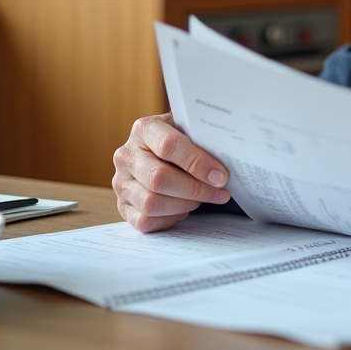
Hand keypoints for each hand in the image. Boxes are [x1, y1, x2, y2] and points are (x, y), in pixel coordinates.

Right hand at [112, 113, 231, 231]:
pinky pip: (146, 221)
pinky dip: (170, 218)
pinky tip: (183, 209)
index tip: (221, 176)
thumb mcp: (189, 131)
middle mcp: (126, 155)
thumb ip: (203, 140)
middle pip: (159, 178)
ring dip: (184, 205)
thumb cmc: (181, 143)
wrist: (158, 154)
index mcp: (144, 129)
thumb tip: (229, 155)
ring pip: (151, 202)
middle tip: (220, 192)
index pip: (169, 145)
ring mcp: (121, 182)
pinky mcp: (123, 206)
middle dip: (196, 189)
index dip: (198, 163)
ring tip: (201, 198)